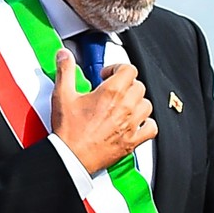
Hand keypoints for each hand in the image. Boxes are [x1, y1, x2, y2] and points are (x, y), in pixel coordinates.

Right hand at [50, 48, 156, 173]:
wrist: (71, 156)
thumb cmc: (69, 130)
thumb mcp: (62, 95)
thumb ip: (65, 71)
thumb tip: (65, 55)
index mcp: (111, 93)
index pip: (129, 70)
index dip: (118, 68)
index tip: (107, 75)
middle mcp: (126, 107)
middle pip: (138, 85)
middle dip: (125, 84)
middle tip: (111, 89)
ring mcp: (131, 124)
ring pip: (147, 104)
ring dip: (136, 102)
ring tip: (122, 104)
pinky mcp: (133, 140)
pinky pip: (151, 127)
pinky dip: (146, 123)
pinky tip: (135, 122)